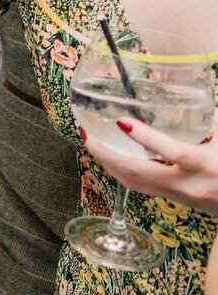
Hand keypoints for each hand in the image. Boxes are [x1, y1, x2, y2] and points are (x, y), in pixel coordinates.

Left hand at [81, 117, 217, 213]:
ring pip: (134, 183)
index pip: (172, 152)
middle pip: (138, 173)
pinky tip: (110, 159)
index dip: (146, 137)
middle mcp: (188, 185)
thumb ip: (215, 119)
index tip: (122, 121)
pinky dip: (122, 172)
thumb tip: (194, 94)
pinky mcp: (173, 200)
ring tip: (92, 143)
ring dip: (110, 164)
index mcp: (205, 165)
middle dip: (108, 155)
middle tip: (88, 135)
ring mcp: (178, 196)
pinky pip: (140, 187)